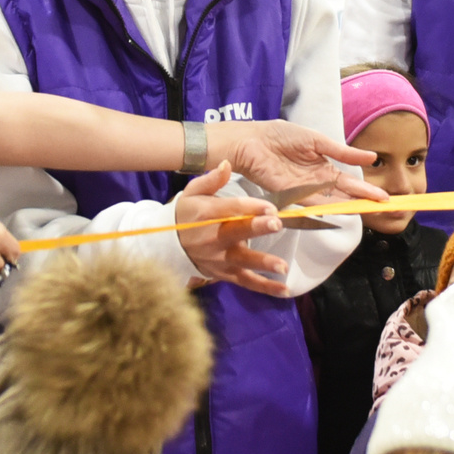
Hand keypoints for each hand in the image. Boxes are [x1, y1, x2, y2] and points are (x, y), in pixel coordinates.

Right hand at [174, 164, 289, 296]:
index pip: (231, 209)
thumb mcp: (192, 192)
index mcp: (207, 214)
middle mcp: (213, 238)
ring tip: (283, 267)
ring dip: (263, 264)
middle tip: (276, 223)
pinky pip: (246, 282)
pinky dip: (265, 288)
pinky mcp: (224, 274)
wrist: (168, 245)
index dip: (251, 207)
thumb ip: (211, 179)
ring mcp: (219, 259)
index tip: (271, 206)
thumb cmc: (186, 214)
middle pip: (237, 232)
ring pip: (243, 262)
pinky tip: (284, 290)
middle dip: (257, 228)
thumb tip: (227, 163)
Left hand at [213, 122, 378, 203]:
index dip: (366, 190)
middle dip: (362, 201)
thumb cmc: (281, 136)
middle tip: (384, 208)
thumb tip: (371, 157)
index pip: (350, 182)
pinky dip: (325, 205)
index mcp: (324, 168)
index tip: (385, 198)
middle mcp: (317, 182)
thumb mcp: (318, 141)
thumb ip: (343, 152)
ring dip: (348, 205)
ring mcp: (304, 190)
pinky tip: (340, 208)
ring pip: (330, 200)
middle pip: (343, 195)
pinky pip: (310, 201)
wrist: (253, 141)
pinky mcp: (289, 194)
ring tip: (367, 210)